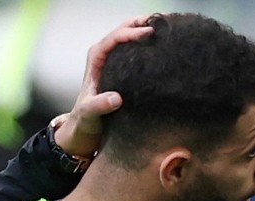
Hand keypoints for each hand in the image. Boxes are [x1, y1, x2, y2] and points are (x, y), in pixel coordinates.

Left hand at [52, 16, 153, 156]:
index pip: (115, 37)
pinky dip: (149, 39)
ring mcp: (114, 57)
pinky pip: (137, 45)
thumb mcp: (90, 113)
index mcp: (96, 58)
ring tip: (168, 25)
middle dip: (142, 21)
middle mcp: (104, 53)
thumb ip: (100, 106)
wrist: (87, 126)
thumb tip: (116, 99)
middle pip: (124, 28)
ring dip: (147, 26)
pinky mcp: (123, 65)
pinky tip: (164, 40)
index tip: (149, 33)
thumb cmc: (86, 119)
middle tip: (164, 20)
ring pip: (131, 33)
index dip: (132, 32)